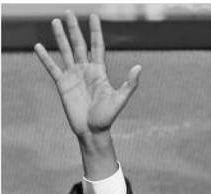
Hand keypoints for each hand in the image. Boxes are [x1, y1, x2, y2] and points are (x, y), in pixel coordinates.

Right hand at [34, 11, 140, 140]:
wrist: (93, 131)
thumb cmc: (108, 117)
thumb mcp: (120, 99)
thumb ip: (130, 84)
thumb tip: (139, 67)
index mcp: (100, 71)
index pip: (97, 46)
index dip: (95, 31)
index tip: (93, 16)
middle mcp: (86, 70)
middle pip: (79, 44)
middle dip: (74, 29)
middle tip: (68, 12)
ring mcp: (73, 76)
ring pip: (65, 51)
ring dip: (60, 37)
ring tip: (55, 21)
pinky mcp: (62, 84)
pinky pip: (52, 68)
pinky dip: (45, 58)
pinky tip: (38, 46)